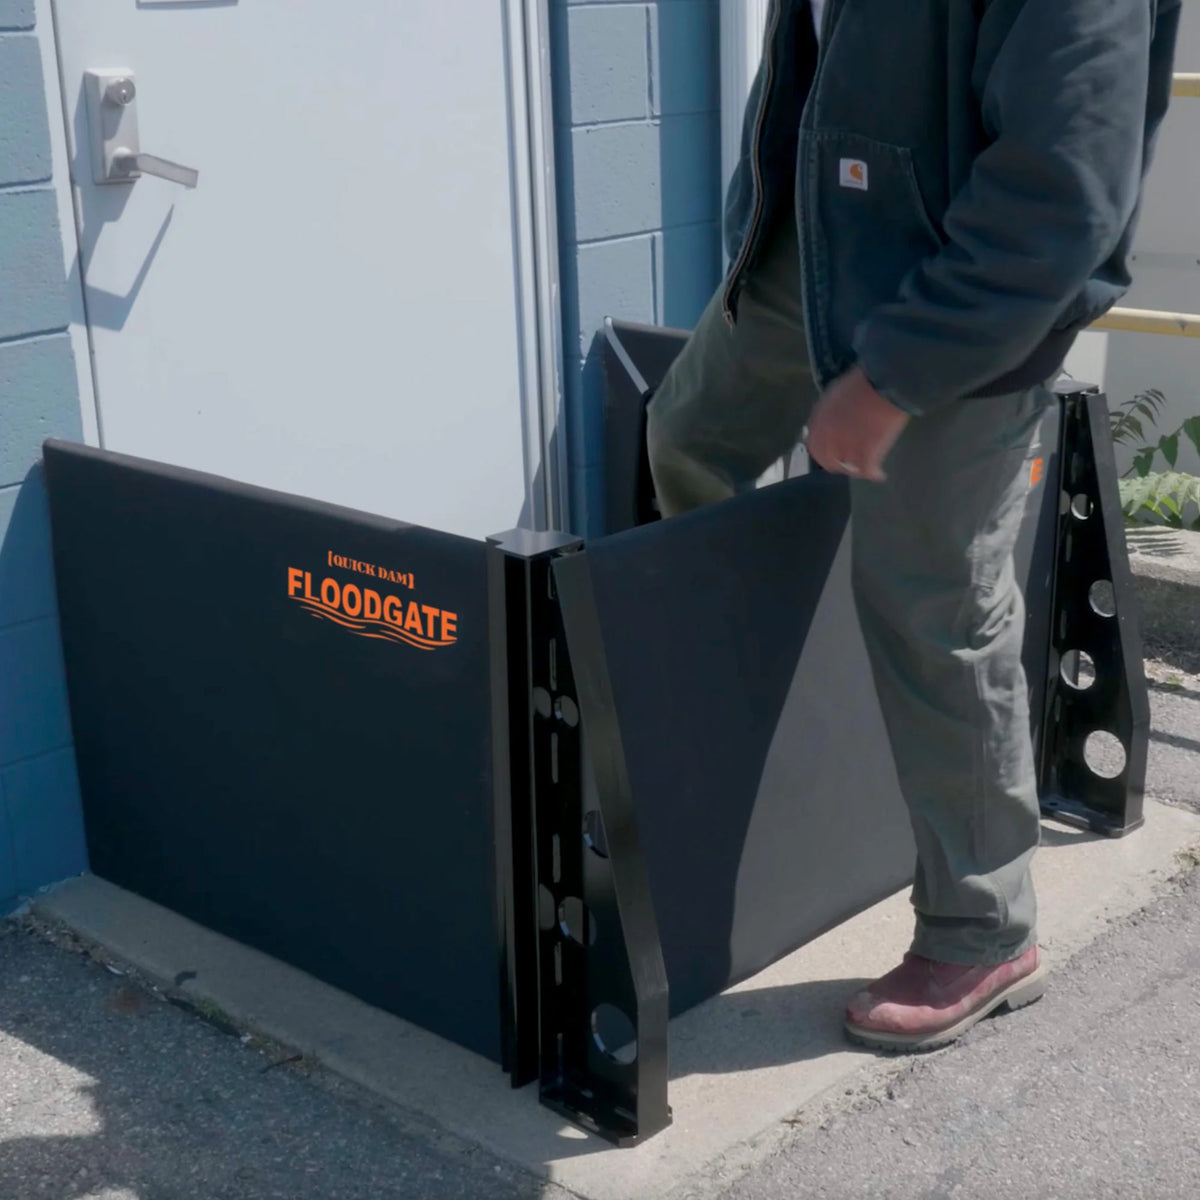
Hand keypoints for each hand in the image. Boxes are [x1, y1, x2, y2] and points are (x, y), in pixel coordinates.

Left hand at [807, 367, 909, 482]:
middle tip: (850, 467)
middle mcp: (828, 435)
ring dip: (857, 471)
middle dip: (838, 465)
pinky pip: (866, 470)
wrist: (885, 381)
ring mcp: (845, 445)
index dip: (824, 452)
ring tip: (866, 471)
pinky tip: (879, 475)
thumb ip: (831, 410)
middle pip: (828, 460)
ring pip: (847, 468)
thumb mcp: (837, 392)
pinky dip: (873, 474)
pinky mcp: (865, 452)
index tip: (833, 454)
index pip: (814, 445)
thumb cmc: (865, 381)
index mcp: (819, 419)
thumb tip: (834, 422)